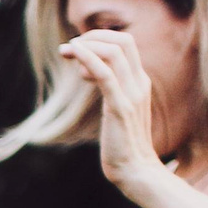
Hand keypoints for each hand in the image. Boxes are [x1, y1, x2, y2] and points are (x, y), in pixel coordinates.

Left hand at [57, 29, 167, 195]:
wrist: (135, 170)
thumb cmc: (122, 144)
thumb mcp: (118, 110)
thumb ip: (112, 90)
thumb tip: (93, 75)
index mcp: (140, 82)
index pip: (126, 43)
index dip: (100, 38)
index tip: (78, 48)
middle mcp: (139, 83)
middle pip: (122, 41)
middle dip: (93, 36)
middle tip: (70, 47)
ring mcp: (132, 94)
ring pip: (113, 52)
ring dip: (86, 46)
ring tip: (66, 53)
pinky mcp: (120, 107)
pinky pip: (105, 74)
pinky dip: (88, 59)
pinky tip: (75, 54)